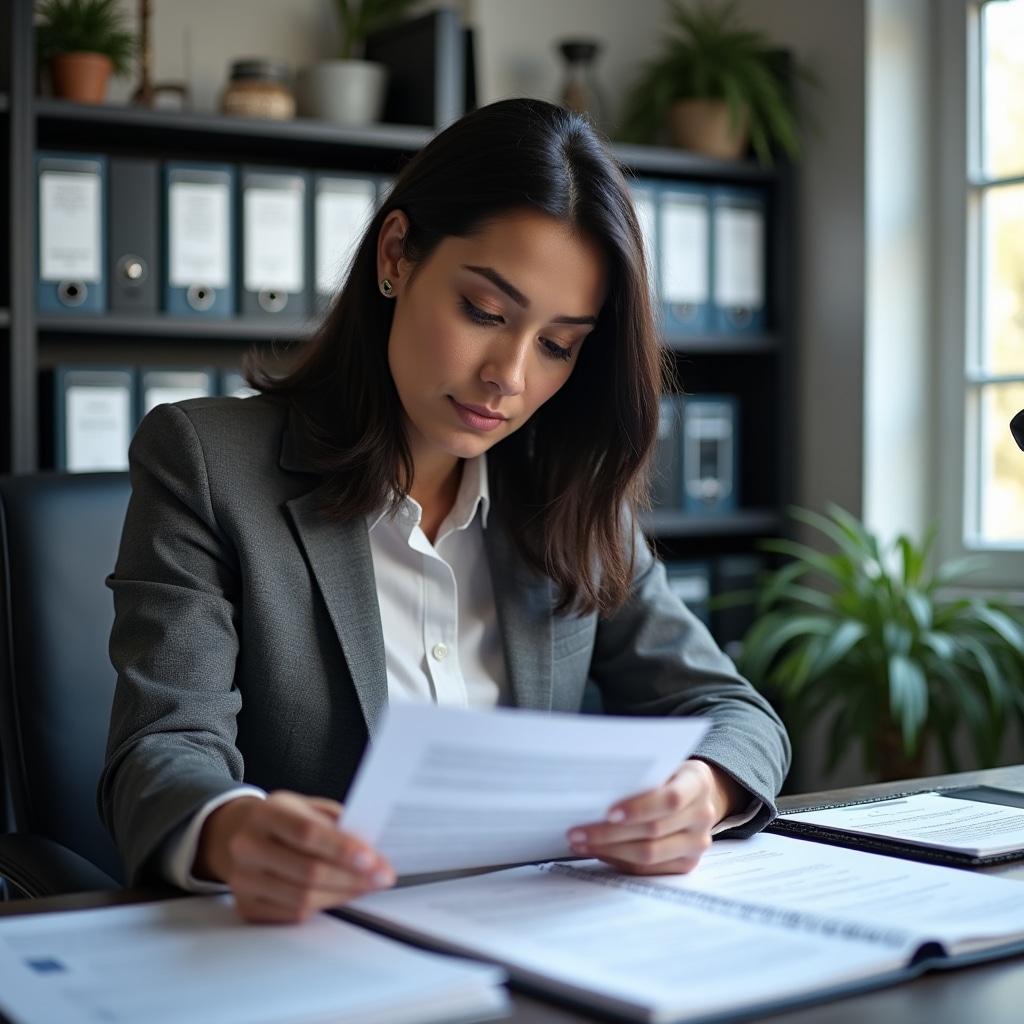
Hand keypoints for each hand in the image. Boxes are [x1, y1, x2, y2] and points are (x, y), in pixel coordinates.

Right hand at [195, 790, 394, 922]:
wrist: (239, 833)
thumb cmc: (283, 819)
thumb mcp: (306, 806)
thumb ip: (335, 822)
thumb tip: (371, 844)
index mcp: (266, 814)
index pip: (307, 834)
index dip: (342, 849)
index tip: (372, 859)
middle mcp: (248, 846)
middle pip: (307, 871)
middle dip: (353, 877)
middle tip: (381, 877)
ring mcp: (243, 879)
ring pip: (302, 898)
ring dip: (343, 895)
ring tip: (366, 887)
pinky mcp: (246, 905)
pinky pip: (292, 913)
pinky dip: (323, 906)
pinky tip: (340, 895)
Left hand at [566, 759, 745, 875]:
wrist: (697, 792)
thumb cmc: (668, 774)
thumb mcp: (662, 764)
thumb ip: (640, 776)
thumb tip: (593, 791)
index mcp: (697, 783)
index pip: (670, 799)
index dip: (639, 807)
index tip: (608, 812)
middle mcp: (703, 814)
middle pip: (653, 830)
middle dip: (609, 833)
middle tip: (577, 831)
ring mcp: (697, 842)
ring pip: (649, 854)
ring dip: (609, 850)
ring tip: (580, 842)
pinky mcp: (687, 863)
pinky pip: (649, 869)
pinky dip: (619, 861)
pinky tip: (598, 851)